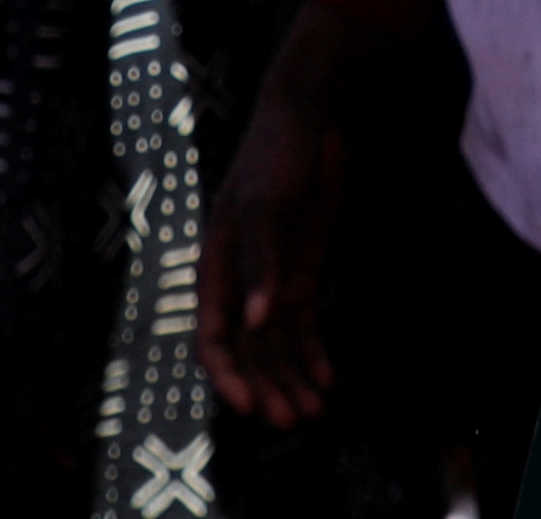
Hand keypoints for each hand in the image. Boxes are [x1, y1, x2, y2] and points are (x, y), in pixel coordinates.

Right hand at [199, 20, 354, 426]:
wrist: (309, 120)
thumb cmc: (274, 155)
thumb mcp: (264, 205)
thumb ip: (261, 263)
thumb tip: (256, 321)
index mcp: (217, 267)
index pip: (214, 335)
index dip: (228, 374)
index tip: (248, 407)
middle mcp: (241, 282)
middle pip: (249, 350)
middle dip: (267, 386)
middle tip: (291, 421)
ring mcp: (272, 280)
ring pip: (276, 345)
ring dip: (290, 378)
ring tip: (312, 411)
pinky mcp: (301, 274)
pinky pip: (302, 326)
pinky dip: (311, 353)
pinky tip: (326, 379)